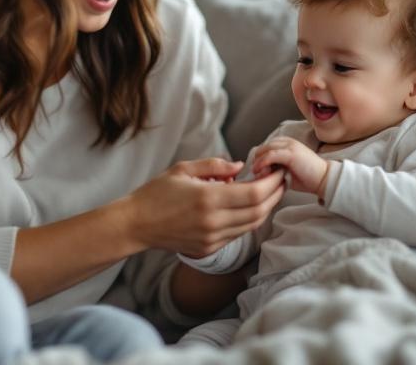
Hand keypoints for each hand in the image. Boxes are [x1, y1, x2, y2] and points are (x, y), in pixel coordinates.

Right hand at [123, 158, 284, 257]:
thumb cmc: (156, 193)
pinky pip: (237, 234)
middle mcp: (213, 222)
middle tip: (280, 180)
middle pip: (259, 212)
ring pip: (251, 225)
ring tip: (269, 192)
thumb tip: (239, 166)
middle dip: (275, 195)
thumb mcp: (183, 169)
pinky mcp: (208, 249)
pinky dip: (247, 220)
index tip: (277, 171)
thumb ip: (214, 166)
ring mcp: (211, 239)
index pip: (254, 193)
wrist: (136, 224)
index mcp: (208, 199)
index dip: (271, 183)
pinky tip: (247, 207)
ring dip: (264, 209)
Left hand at [252, 137, 328, 196]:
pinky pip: (270, 155)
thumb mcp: (288, 171)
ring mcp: (290, 146)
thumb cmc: (308, 178)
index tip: (258, 170)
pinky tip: (259, 171)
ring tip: (257, 173)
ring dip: (258, 161)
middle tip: (256, 173)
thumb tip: (260, 173)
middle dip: (257, 159)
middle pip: (263, 146)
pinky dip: (262, 163)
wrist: (325, 179)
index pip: (267, 146)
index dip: (260, 157)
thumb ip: (276, 168)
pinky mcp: (290, 154)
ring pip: (264, 149)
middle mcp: (288, 142)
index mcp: (288, 143)